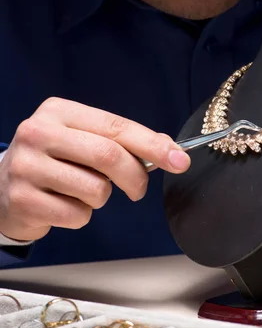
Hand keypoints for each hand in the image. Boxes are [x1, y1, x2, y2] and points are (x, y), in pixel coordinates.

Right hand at [0, 98, 190, 241]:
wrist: (3, 187)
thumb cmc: (55, 161)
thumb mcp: (82, 140)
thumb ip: (121, 142)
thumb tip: (170, 151)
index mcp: (59, 111)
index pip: (116, 126)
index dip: (152, 144)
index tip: (179, 160)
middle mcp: (39, 132)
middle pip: (108, 155)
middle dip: (135, 177)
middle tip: (138, 190)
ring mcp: (27, 166)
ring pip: (95, 189)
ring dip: (101, 198)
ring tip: (82, 191)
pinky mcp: (22, 199)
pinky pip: (77, 215)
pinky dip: (81, 216)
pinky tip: (62, 205)